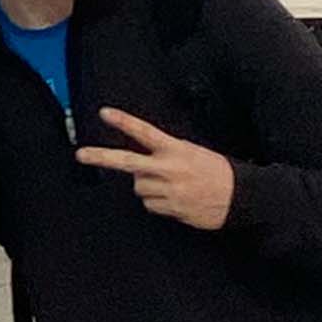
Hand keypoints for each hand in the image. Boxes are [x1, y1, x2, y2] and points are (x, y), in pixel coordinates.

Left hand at [77, 109, 235, 230]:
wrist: (241, 197)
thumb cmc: (217, 172)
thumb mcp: (193, 153)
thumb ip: (166, 155)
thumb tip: (140, 169)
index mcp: (176, 149)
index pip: (145, 132)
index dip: (124, 122)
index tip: (105, 113)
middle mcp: (169, 168)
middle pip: (127, 162)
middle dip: (101, 157)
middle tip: (80, 155)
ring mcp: (168, 189)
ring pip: (139, 188)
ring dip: (148, 187)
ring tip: (171, 186)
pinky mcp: (170, 208)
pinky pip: (150, 205)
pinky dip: (158, 203)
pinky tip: (177, 199)